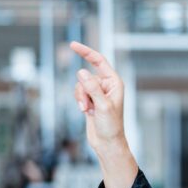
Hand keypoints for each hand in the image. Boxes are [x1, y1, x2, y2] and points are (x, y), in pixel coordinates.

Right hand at [71, 41, 137, 187]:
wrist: (107, 142)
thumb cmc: (111, 126)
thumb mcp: (102, 106)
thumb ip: (91, 88)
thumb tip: (81, 72)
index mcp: (115, 82)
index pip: (99, 61)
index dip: (86, 52)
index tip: (72, 45)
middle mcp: (107, 85)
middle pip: (86, 76)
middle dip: (83, 89)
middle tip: (88, 105)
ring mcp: (98, 92)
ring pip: (80, 85)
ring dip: (81, 97)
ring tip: (88, 110)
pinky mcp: (91, 99)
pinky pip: (79, 93)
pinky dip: (79, 101)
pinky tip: (86, 112)